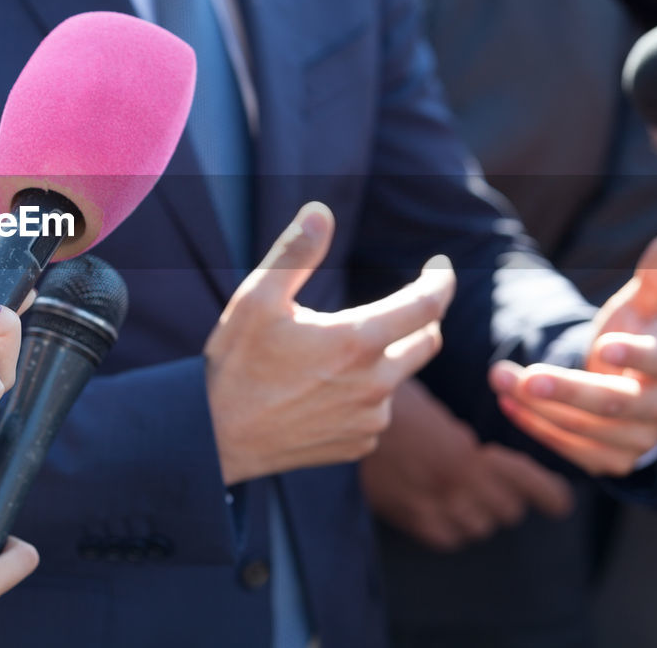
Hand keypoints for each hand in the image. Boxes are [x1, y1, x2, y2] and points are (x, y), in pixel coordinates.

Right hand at [205, 202, 456, 483]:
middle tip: (400, 305)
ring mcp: (369, 420)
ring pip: (397, 379)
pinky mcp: (357, 444)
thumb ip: (295, 253)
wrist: (215, 436)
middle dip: (421, 319)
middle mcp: (375, 385)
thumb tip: (321, 213)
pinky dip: (362, 395)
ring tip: (334, 355)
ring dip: (383, 360)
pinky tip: (323, 391)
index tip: (439, 267)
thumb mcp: (256, 299)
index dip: (440, 282)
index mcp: (357, 342)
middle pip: (426, 343)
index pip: (427, 306)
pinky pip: (375, 412)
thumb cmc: (236, 363)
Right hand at [361, 380, 572, 550]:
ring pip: (479, 527)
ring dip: (481, 512)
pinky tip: (444, 507)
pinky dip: (452, 527)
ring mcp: (427, 505)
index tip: (560, 502)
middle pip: (507, 512)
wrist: (343, 413)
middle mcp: (451, 486)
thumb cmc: (391, 402)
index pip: (527, 487)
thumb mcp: (438, 412)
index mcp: (464, 455)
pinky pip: (447, 537)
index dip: (550, 496)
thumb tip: (482, 457)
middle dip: (508, 496)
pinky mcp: (405, 516)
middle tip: (494, 480)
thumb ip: (464, 441)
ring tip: (468, 491)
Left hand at [489, 236, 656, 475]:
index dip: (635, 355)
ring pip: (588, 429)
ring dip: (540, 407)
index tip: (602, 346)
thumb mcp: (640, 308)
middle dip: (568, 389)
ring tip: (499, 377)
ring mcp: (637, 439)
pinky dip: (536, 427)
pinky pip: (572, 449)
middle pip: (616, 403)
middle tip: (525, 374)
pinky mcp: (611, 461)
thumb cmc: (633, 337)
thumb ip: (652, 281)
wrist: (627, 385)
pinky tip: (506, 402)